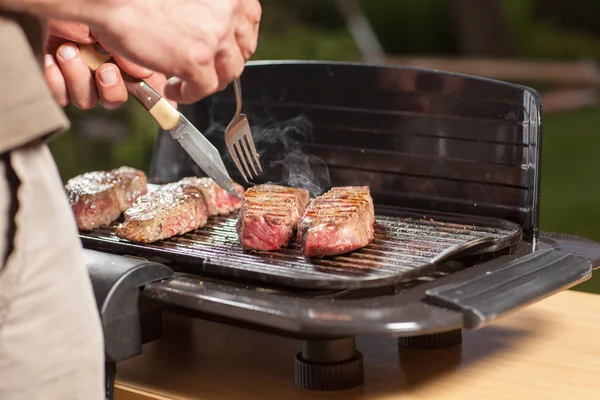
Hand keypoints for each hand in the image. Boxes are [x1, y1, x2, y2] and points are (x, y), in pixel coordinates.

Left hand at [44, 20, 171, 109]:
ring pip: (86, 101)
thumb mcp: (120, 28)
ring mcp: (85, 71)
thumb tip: (143, 74)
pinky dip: (57, 80)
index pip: (152, 89)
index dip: (158, 102)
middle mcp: (110, 68)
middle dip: (109, 89)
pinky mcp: (59, 70)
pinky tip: (58, 59)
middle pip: (114, 100)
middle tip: (106, 69)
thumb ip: (133, 56)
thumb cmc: (98, 8)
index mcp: (132, 60)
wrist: (70, 2)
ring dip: (77, 78)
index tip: (167, 108)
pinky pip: (60, 95)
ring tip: (70, 51)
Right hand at [85, 0, 261, 103]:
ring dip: (208, 80)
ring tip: (187, 81)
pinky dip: (188, 93)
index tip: (226, 46)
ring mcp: (216, 36)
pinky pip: (204, 89)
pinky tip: (173, 89)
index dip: (237, 37)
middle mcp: (229, 10)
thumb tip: (216, 29)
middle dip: (225, 62)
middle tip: (206, 68)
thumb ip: (207, 7)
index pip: (250, 19)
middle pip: (242, 49)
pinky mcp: (198, 60)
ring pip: (227, 72)